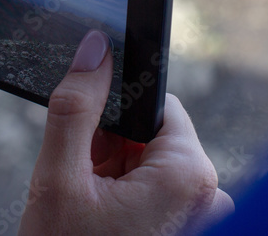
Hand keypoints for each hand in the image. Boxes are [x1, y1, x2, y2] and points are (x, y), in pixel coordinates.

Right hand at [19, 31, 233, 234]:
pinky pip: (158, 198)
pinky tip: (102, 223)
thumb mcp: (59, 180)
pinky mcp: (186, 234)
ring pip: (153, 168)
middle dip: (113, 151)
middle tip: (85, 186)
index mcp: (190, 174)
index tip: (89, 140)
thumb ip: (76, 107)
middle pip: (154, 138)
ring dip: (117, 178)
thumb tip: (94, 49)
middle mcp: (209, 197)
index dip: (116, 114)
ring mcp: (201, 222)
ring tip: (92, 211)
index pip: (159, 105)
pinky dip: (126, 201)